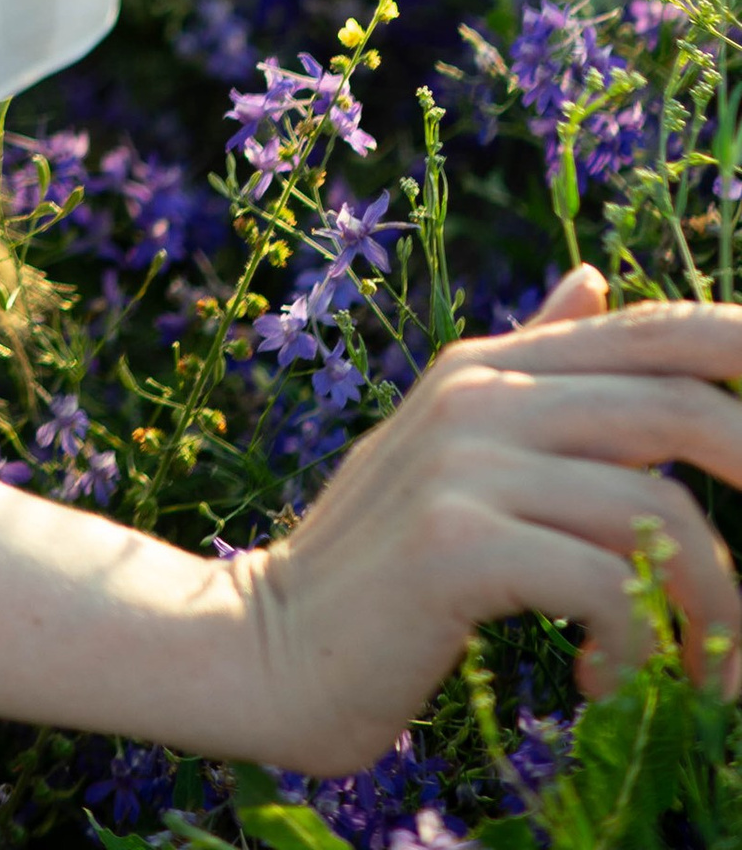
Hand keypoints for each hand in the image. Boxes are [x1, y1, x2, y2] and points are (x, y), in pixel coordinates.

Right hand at [236, 268, 741, 771]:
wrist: (267, 644)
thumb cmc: (376, 563)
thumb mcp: (454, 451)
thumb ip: (530, 369)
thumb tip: (596, 280)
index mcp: (490, 369)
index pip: (651, 328)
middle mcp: (482, 396)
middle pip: (678, 409)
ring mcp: (466, 464)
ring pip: (659, 514)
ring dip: (714, 614)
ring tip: (706, 677)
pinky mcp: (457, 544)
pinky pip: (607, 585)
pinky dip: (637, 649)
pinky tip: (607, 684)